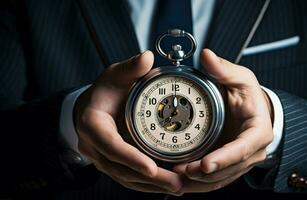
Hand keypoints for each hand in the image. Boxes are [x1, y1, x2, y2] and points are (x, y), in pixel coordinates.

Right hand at [74, 51, 181, 193]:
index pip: (111, 145)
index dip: (130, 158)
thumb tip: (147, 57)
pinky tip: (167, 186)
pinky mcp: (114, 164)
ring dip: (152, 185)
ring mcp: (104, 158)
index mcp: (93, 124)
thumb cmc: (104, 91)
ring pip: (126, 178)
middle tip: (176, 182)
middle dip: (149, 178)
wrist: (92, 107)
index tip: (151, 167)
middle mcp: (96, 146)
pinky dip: (148, 184)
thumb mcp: (114, 75)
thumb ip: (130, 68)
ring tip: (178, 186)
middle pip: (121, 169)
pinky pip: (129, 178)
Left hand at [173, 49, 272, 192]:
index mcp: (258, 131)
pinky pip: (214, 179)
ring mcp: (240, 162)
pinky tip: (180, 180)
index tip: (205, 163)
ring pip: (220, 179)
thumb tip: (207, 55)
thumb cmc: (249, 96)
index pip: (243, 149)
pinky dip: (198, 182)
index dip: (224, 158)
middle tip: (180, 171)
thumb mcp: (240, 79)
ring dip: (198, 181)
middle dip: (204, 174)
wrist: (253, 110)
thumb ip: (224, 69)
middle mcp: (251, 151)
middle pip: (228, 169)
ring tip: (175, 177)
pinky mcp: (229, 166)